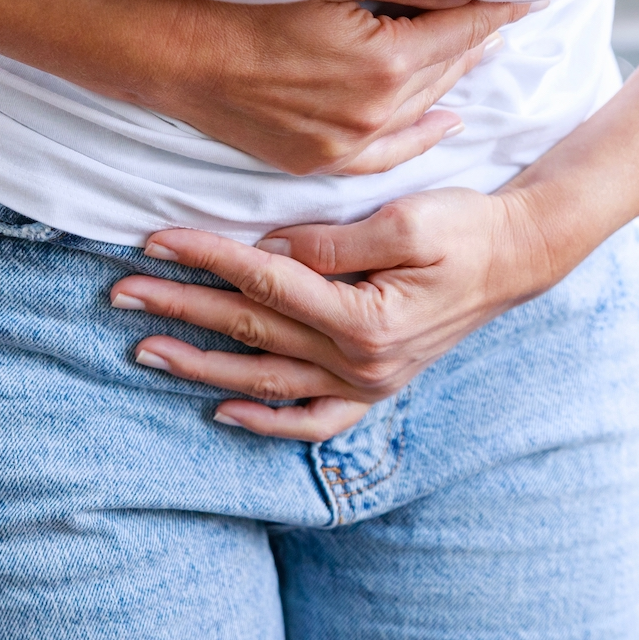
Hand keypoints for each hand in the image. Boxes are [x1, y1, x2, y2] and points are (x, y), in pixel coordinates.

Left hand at [109, 189, 559, 439]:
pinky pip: (312, 420)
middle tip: (121, 293)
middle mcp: (361, 361)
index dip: (206, 257)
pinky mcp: (374, 386)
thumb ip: (333, 242)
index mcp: (365, 318)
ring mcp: (367, 381)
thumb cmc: (465, 228)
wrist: (518, 258)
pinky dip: (266, 421)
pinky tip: (222, 411)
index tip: (154, 239)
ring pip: (266, 379)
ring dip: (201, 365)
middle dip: (181, 308)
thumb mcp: (405, 219)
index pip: (266, 281)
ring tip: (146, 348)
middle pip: (252, 330)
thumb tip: (268, 248)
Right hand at [144, 0, 540, 175]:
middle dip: (482, 33)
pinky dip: (422, 134)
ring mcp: (346, 143)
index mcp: (386, 63)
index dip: (502, 4)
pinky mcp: (318, 158)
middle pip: (450, 66)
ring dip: (456, 74)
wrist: (165, 45)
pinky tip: (449, 119)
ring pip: (423, 105)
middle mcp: (375, 112)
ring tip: (485, 46)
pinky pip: (388, 153)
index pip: (466, 27)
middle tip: (511, 5)